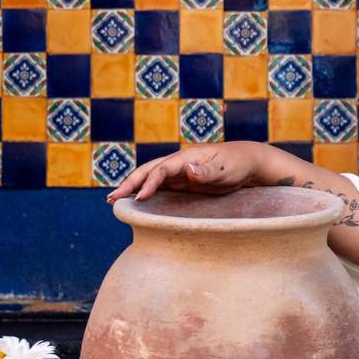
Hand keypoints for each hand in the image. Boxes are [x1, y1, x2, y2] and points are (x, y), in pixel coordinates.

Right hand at [107, 142, 274, 202]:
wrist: (247, 162)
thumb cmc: (237, 164)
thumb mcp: (226, 169)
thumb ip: (207, 171)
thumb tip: (188, 170)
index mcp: (185, 157)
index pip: (160, 170)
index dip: (148, 183)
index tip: (139, 199)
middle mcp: (178, 163)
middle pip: (147, 171)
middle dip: (129, 184)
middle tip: (111, 198)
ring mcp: (179, 172)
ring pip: (150, 178)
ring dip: (132, 187)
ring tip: (113, 199)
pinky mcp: (182, 182)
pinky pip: (159, 186)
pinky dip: (144, 191)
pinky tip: (136, 201)